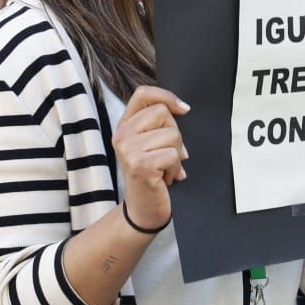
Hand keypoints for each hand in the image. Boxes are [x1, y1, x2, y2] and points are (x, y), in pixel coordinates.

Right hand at [113, 86, 190, 231]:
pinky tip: (165, 179)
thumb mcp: (152, 144)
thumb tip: (183, 108)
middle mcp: (121, 135)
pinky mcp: (139, 165)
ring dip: (176, 155)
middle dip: (175, 134)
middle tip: (166, 155)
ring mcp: (128, 150)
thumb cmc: (152, 176)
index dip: (166, 96)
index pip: (143, 94)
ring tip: (165, 169)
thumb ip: (159, 124)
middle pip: (163, 113)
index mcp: (124, 125)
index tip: (183, 109)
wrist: (144, 210)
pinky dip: (175, 168)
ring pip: (172, 134)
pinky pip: (173, 155)